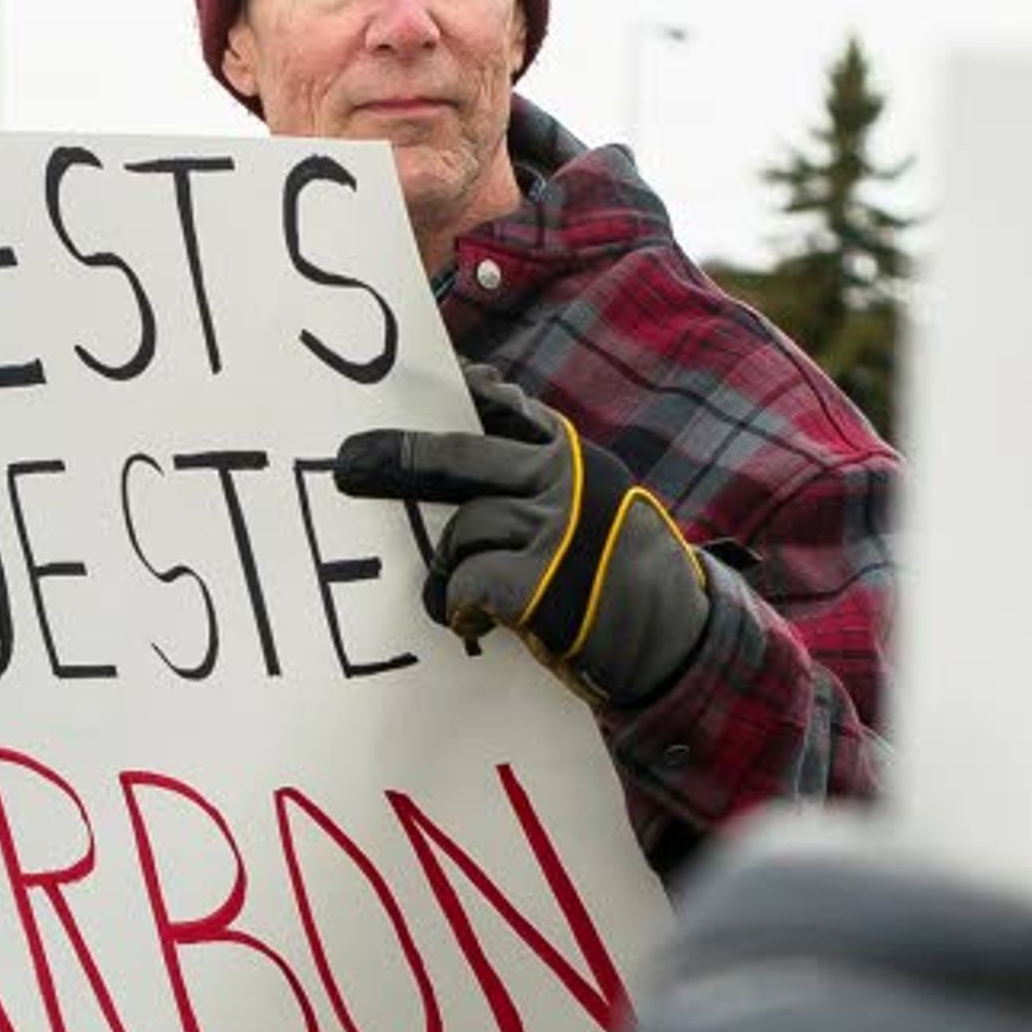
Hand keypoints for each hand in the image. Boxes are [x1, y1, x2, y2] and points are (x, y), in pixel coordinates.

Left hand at [330, 363, 716, 705]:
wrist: (682, 646)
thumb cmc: (627, 584)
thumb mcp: (601, 514)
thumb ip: (549, 487)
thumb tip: (483, 466)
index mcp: (577, 463)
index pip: (513, 413)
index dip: (470, 395)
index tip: (439, 385)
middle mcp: (566, 483)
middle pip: (462, 455)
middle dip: (401, 459)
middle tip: (349, 465)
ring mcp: (555, 531)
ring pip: (462, 529)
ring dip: (447, 569)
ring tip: (455, 598)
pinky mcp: (541, 586)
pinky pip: (468, 583)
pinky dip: (459, 605)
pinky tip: (470, 622)